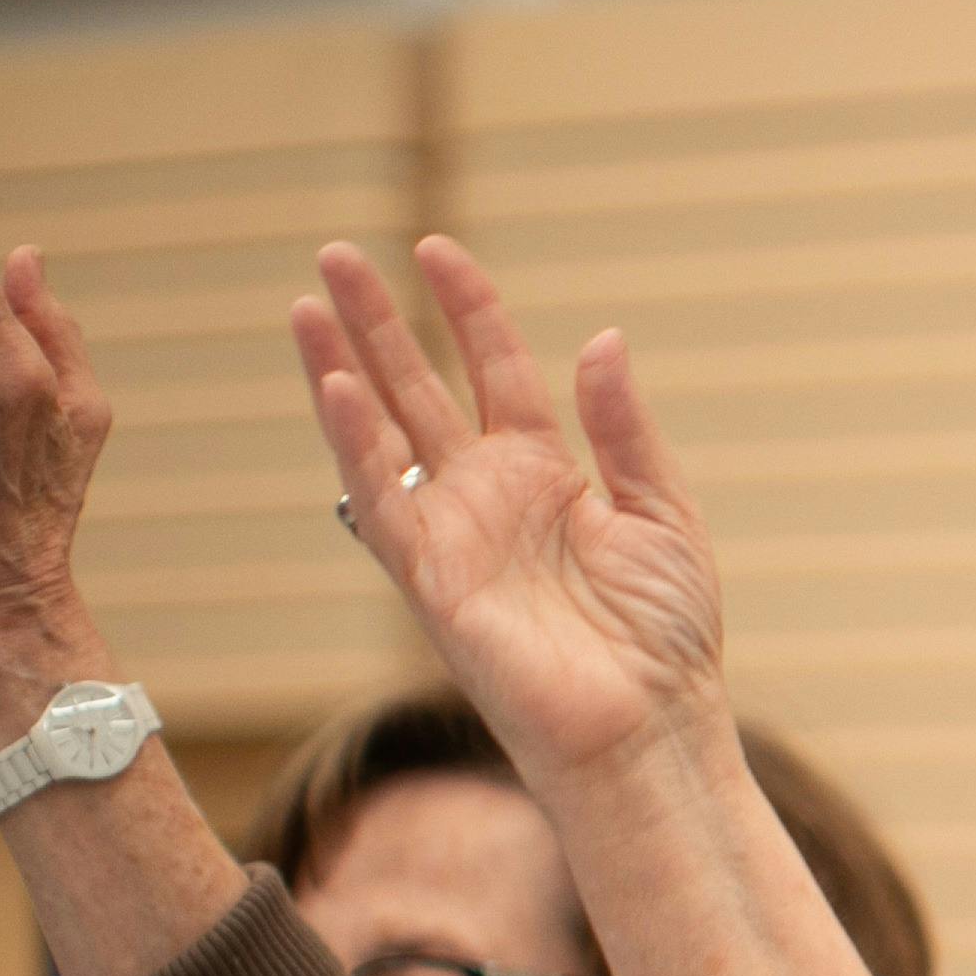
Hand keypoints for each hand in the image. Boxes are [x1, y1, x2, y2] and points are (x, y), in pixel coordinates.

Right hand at [295, 236, 733, 798]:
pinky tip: (336, 388)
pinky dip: (357, 448)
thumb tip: (602, 340)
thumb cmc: (667, 637)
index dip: (467, 309)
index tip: (437, 251)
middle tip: (335, 254)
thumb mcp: (663, 511)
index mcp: (544, 475)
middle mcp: (487, 496)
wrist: (652, 725)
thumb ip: (623, 428)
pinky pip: (380, 504)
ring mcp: (452, 534)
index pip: (492, 370)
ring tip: (308, 303)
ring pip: (379, 436)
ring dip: (341, 371)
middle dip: (377, 323)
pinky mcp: (430, 581)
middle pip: (417, 389)